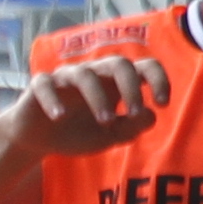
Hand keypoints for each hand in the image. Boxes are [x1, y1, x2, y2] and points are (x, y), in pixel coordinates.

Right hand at [8, 50, 168, 158]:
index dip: (158, 79)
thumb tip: (151, 115)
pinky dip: (53, 99)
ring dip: (98, 98)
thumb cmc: (81, 131)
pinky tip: (59, 116)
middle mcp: (95, 74)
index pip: (144, 67)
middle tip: (135, 113)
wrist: (40, 139)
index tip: (163, 103)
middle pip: (118, 63)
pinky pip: (45, 85)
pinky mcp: (39, 86)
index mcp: (117, 82)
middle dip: (131, 87)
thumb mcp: (111, 136)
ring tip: (105, 123)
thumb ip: (133, 127)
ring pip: (85, 74)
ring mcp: (66, 77)